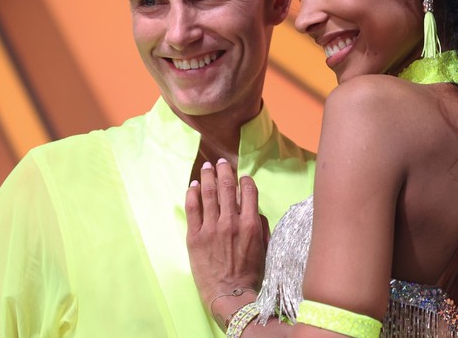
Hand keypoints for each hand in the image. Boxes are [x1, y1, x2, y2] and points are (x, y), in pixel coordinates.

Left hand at [185, 159, 269, 323]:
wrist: (229, 295)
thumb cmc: (250, 274)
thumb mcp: (265, 248)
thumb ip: (260, 226)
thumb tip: (252, 210)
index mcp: (250, 224)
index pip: (248, 190)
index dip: (245, 180)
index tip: (242, 177)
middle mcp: (230, 222)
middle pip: (226, 186)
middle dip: (224, 170)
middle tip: (221, 162)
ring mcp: (211, 228)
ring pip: (208, 193)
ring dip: (207, 176)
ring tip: (206, 167)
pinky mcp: (194, 236)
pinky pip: (192, 208)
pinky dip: (192, 193)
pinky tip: (193, 185)